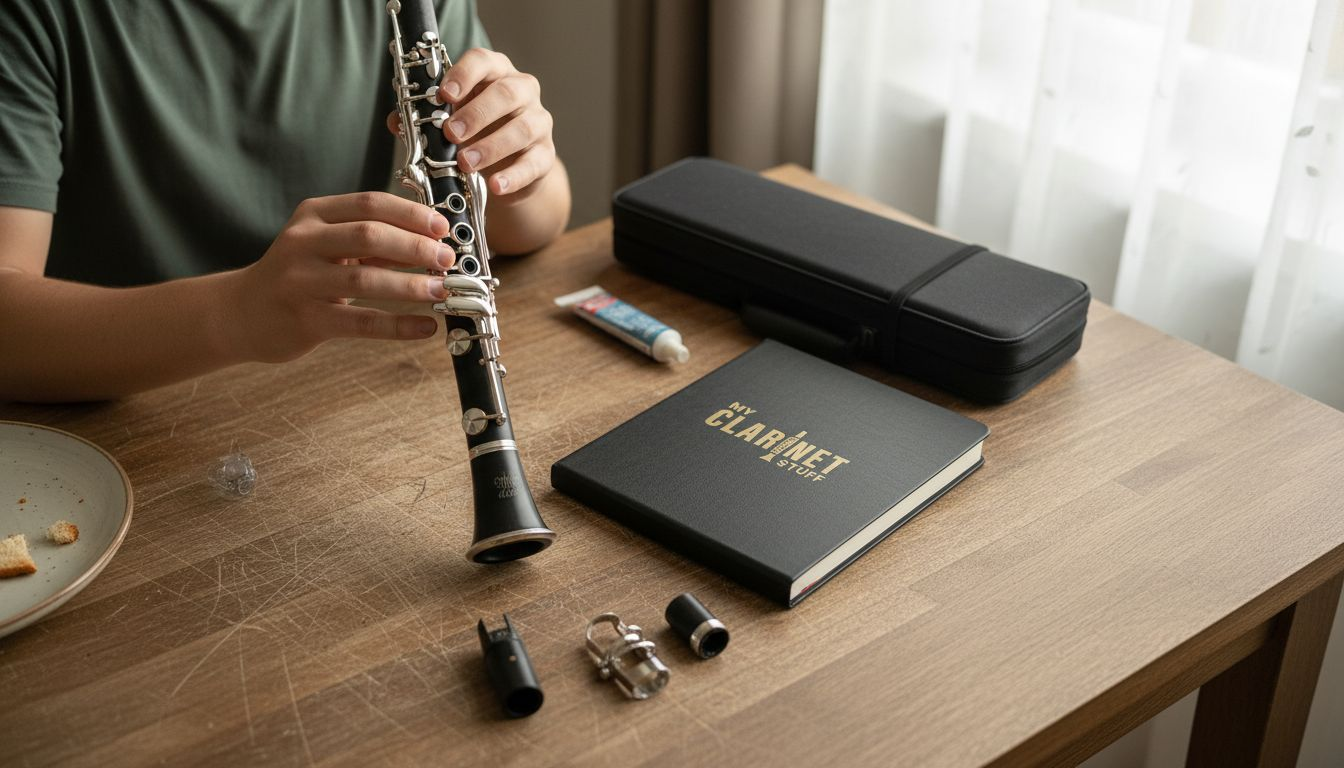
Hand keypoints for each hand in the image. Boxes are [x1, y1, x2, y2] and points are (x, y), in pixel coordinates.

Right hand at [227, 192, 455, 362]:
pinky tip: (425, 327)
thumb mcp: (326, 245)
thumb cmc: (297, 275)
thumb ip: (371, 240)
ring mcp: (301, 282)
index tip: (442, 227)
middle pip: (369, 235)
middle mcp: (303, 243)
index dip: (411, 214)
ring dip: (411, 285)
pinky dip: (398, 325)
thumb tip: (430, 241)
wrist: (242, 312)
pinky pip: (360, 322)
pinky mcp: (306, 319)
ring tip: (442, 291)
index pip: (369, 204)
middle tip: (447, 259)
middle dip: (415, 246)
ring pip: (364, 280)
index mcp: (313, 216)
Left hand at [388, 49, 555, 199]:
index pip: (483, 61)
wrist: (506, 167)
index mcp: (495, 73)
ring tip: (466, 163)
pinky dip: (514, 176)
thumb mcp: (448, 120)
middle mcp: (522, 91)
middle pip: (507, 93)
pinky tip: (495, 185)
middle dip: (477, 113)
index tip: (444, 94)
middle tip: (451, 133)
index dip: (464, 75)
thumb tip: (396, 122)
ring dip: (492, 146)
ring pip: (523, 128)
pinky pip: (535, 163)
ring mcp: (538, 122)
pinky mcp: (545, 155)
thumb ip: (422, 119)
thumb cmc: (474, 132)